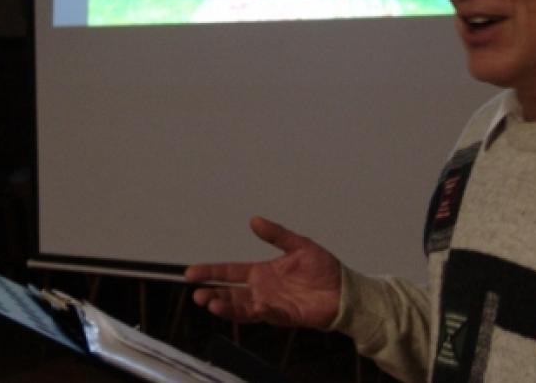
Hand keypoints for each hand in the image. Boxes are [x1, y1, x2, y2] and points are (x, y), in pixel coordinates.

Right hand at [184, 216, 341, 327]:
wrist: (344, 290)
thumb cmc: (323, 269)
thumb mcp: (299, 245)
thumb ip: (277, 235)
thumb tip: (254, 220)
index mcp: (262, 272)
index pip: (230, 271)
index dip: (211, 272)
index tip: (191, 273)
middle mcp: (262, 289)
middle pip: (230, 293)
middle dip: (213, 294)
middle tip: (198, 295)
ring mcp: (272, 304)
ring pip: (243, 308)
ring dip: (227, 307)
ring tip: (211, 304)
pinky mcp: (285, 315)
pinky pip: (269, 314)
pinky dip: (260, 311)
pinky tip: (253, 306)